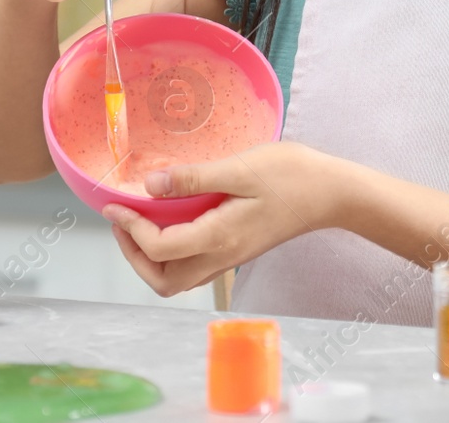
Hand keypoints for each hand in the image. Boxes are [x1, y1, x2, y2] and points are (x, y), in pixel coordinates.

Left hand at [101, 142, 344, 297]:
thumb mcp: (241, 168)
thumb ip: (194, 178)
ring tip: (141, 222)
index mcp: (220, 237)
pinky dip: (171, 252)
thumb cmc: (293, 175)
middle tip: (124, 222)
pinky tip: (172, 221)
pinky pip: (193, 266)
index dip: (130, 229)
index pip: (160, 248)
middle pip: (164, 281)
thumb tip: (150, 185)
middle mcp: (222, 256)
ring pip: (178, 279)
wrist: (332, 193)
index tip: (116, 204)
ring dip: (151, 258)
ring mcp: (230, 257)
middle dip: (134, 255)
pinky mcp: (237, 250)